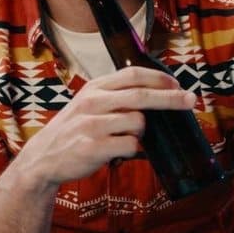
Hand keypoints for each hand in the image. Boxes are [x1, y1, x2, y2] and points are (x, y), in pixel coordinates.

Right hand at [9, 66, 195, 188]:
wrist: (43, 158)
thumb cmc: (72, 131)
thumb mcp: (87, 104)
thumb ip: (114, 97)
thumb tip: (156, 94)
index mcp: (93, 88)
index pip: (132, 74)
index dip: (159, 78)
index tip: (177, 84)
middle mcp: (92, 103)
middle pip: (141, 95)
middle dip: (171, 98)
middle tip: (190, 101)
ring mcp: (92, 125)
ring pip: (138, 123)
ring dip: (141, 132)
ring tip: (125, 138)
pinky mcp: (93, 148)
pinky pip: (130, 145)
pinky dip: (132, 150)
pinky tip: (119, 151)